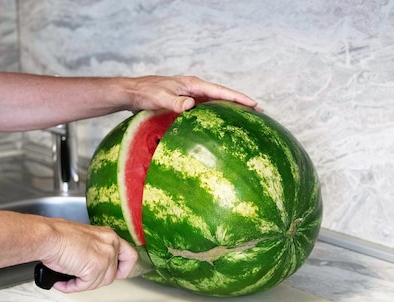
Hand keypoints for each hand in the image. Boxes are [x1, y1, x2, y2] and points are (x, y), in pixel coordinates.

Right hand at [39, 218, 137, 292]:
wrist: (48, 237)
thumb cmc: (58, 236)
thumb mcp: (85, 241)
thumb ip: (95, 252)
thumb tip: (94, 268)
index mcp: (109, 236)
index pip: (129, 256)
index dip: (123, 269)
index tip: (117, 275)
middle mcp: (111, 244)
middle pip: (113, 274)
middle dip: (96, 280)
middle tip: (80, 278)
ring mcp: (105, 256)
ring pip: (99, 282)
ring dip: (82, 284)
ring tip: (66, 277)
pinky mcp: (95, 268)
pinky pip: (85, 286)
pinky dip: (72, 287)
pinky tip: (62, 282)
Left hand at [123, 75, 258, 112]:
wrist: (133, 93)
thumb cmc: (145, 93)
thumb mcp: (160, 97)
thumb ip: (175, 101)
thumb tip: (192, 105)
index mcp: (193, 84)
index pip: (221, 91)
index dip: (238, 98)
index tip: (254, 104)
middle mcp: (195, 89)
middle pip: (223, 96)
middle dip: (241, 104)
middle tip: (260, 113)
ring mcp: (191, 96)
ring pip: (216, 104)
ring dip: (230, 110)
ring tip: (247, 120)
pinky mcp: (186, 104)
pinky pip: (206, 110)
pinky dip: (217, 116)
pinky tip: (223, 125)